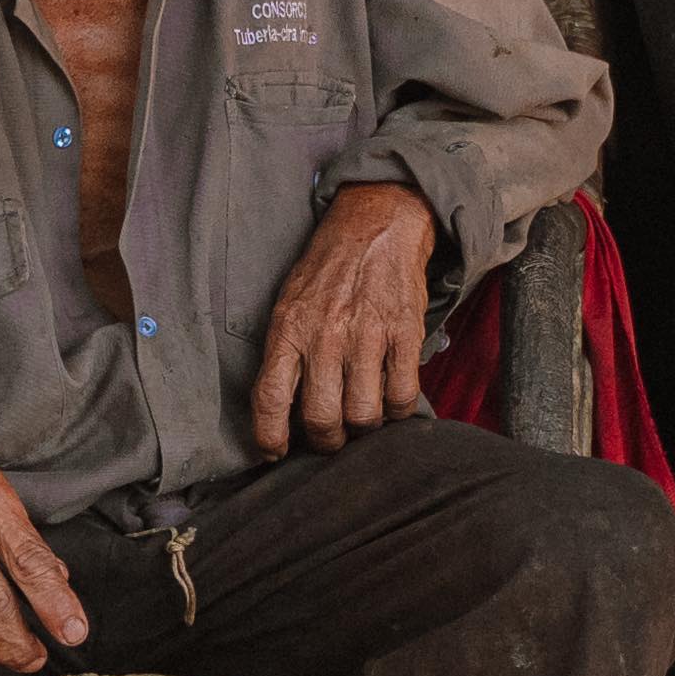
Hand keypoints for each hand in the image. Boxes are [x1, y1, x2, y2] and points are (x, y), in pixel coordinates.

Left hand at [251, 183, 434, 458]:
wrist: (377, 224)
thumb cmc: (329, 268)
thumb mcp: (289, 303)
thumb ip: (286, 352)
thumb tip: (284, 410)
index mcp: (289, 328)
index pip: (270, 399)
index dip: (270, 437)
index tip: (275, 452)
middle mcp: (325, 335)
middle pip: (322, 419)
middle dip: (326, 441)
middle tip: (331, 437)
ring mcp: (367, 335)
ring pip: (364, 415)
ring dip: (363, 427)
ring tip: (362, 416)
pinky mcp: (404, 333)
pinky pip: (402, 396)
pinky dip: (397, 410)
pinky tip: (390, 399)